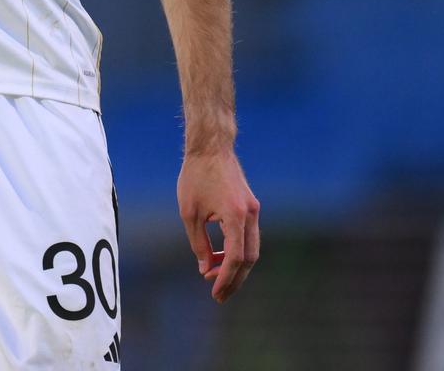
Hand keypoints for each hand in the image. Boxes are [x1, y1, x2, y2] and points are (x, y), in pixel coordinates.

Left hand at [178, 149, 259, 301]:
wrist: (210, 147)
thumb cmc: (195, 176)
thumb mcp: (189, 213)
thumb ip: (198, 243)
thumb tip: (205, 268)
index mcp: (235, 216)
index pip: (235, 257)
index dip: (225, 277)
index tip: (214, 291)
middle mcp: (250, 215)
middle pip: (249, 258)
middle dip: (234, 278)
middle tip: (218, 294)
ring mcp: (254, 211)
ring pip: (251, 249)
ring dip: (235, 266)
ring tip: (214, 276)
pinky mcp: (251, 207)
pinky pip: (248, 237)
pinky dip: (236, 250)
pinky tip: (218, 257)